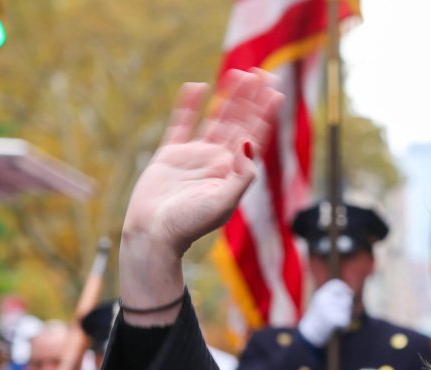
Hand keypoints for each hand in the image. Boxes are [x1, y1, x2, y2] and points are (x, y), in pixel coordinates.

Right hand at [120, 70, 283, 321]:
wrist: (153, 235)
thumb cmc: (189, 225)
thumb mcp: (222, 203)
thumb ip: (241, 176)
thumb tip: (248, 143)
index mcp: (232, 173)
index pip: (254, 138)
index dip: (265, 115)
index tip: (277, 92)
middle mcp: (217, 162)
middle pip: (239, 123)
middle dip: (252, 100)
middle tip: (264, 73)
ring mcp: (194, 157)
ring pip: (216, 119)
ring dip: (229, 98)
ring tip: (240, 74)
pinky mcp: (170, 156)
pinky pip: (181, 125)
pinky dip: (188, 106)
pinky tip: (197, 87)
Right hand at [298, 279, 354, 347]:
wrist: (309, 334)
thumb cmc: (317, 318)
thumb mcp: (321, 303)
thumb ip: (333, 296)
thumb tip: (350, 293)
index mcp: (320, 294)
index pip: (337, 284)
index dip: (345, 288)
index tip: (350, 294)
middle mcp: (324, 299)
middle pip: (346, 298)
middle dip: (347, 306)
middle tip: (339, 314)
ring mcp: (327, 309)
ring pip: (347, 310)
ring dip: (346, 316)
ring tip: (335, 322)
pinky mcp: (332, 320)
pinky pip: (346, 320)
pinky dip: (344, 326)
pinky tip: (337, 329)